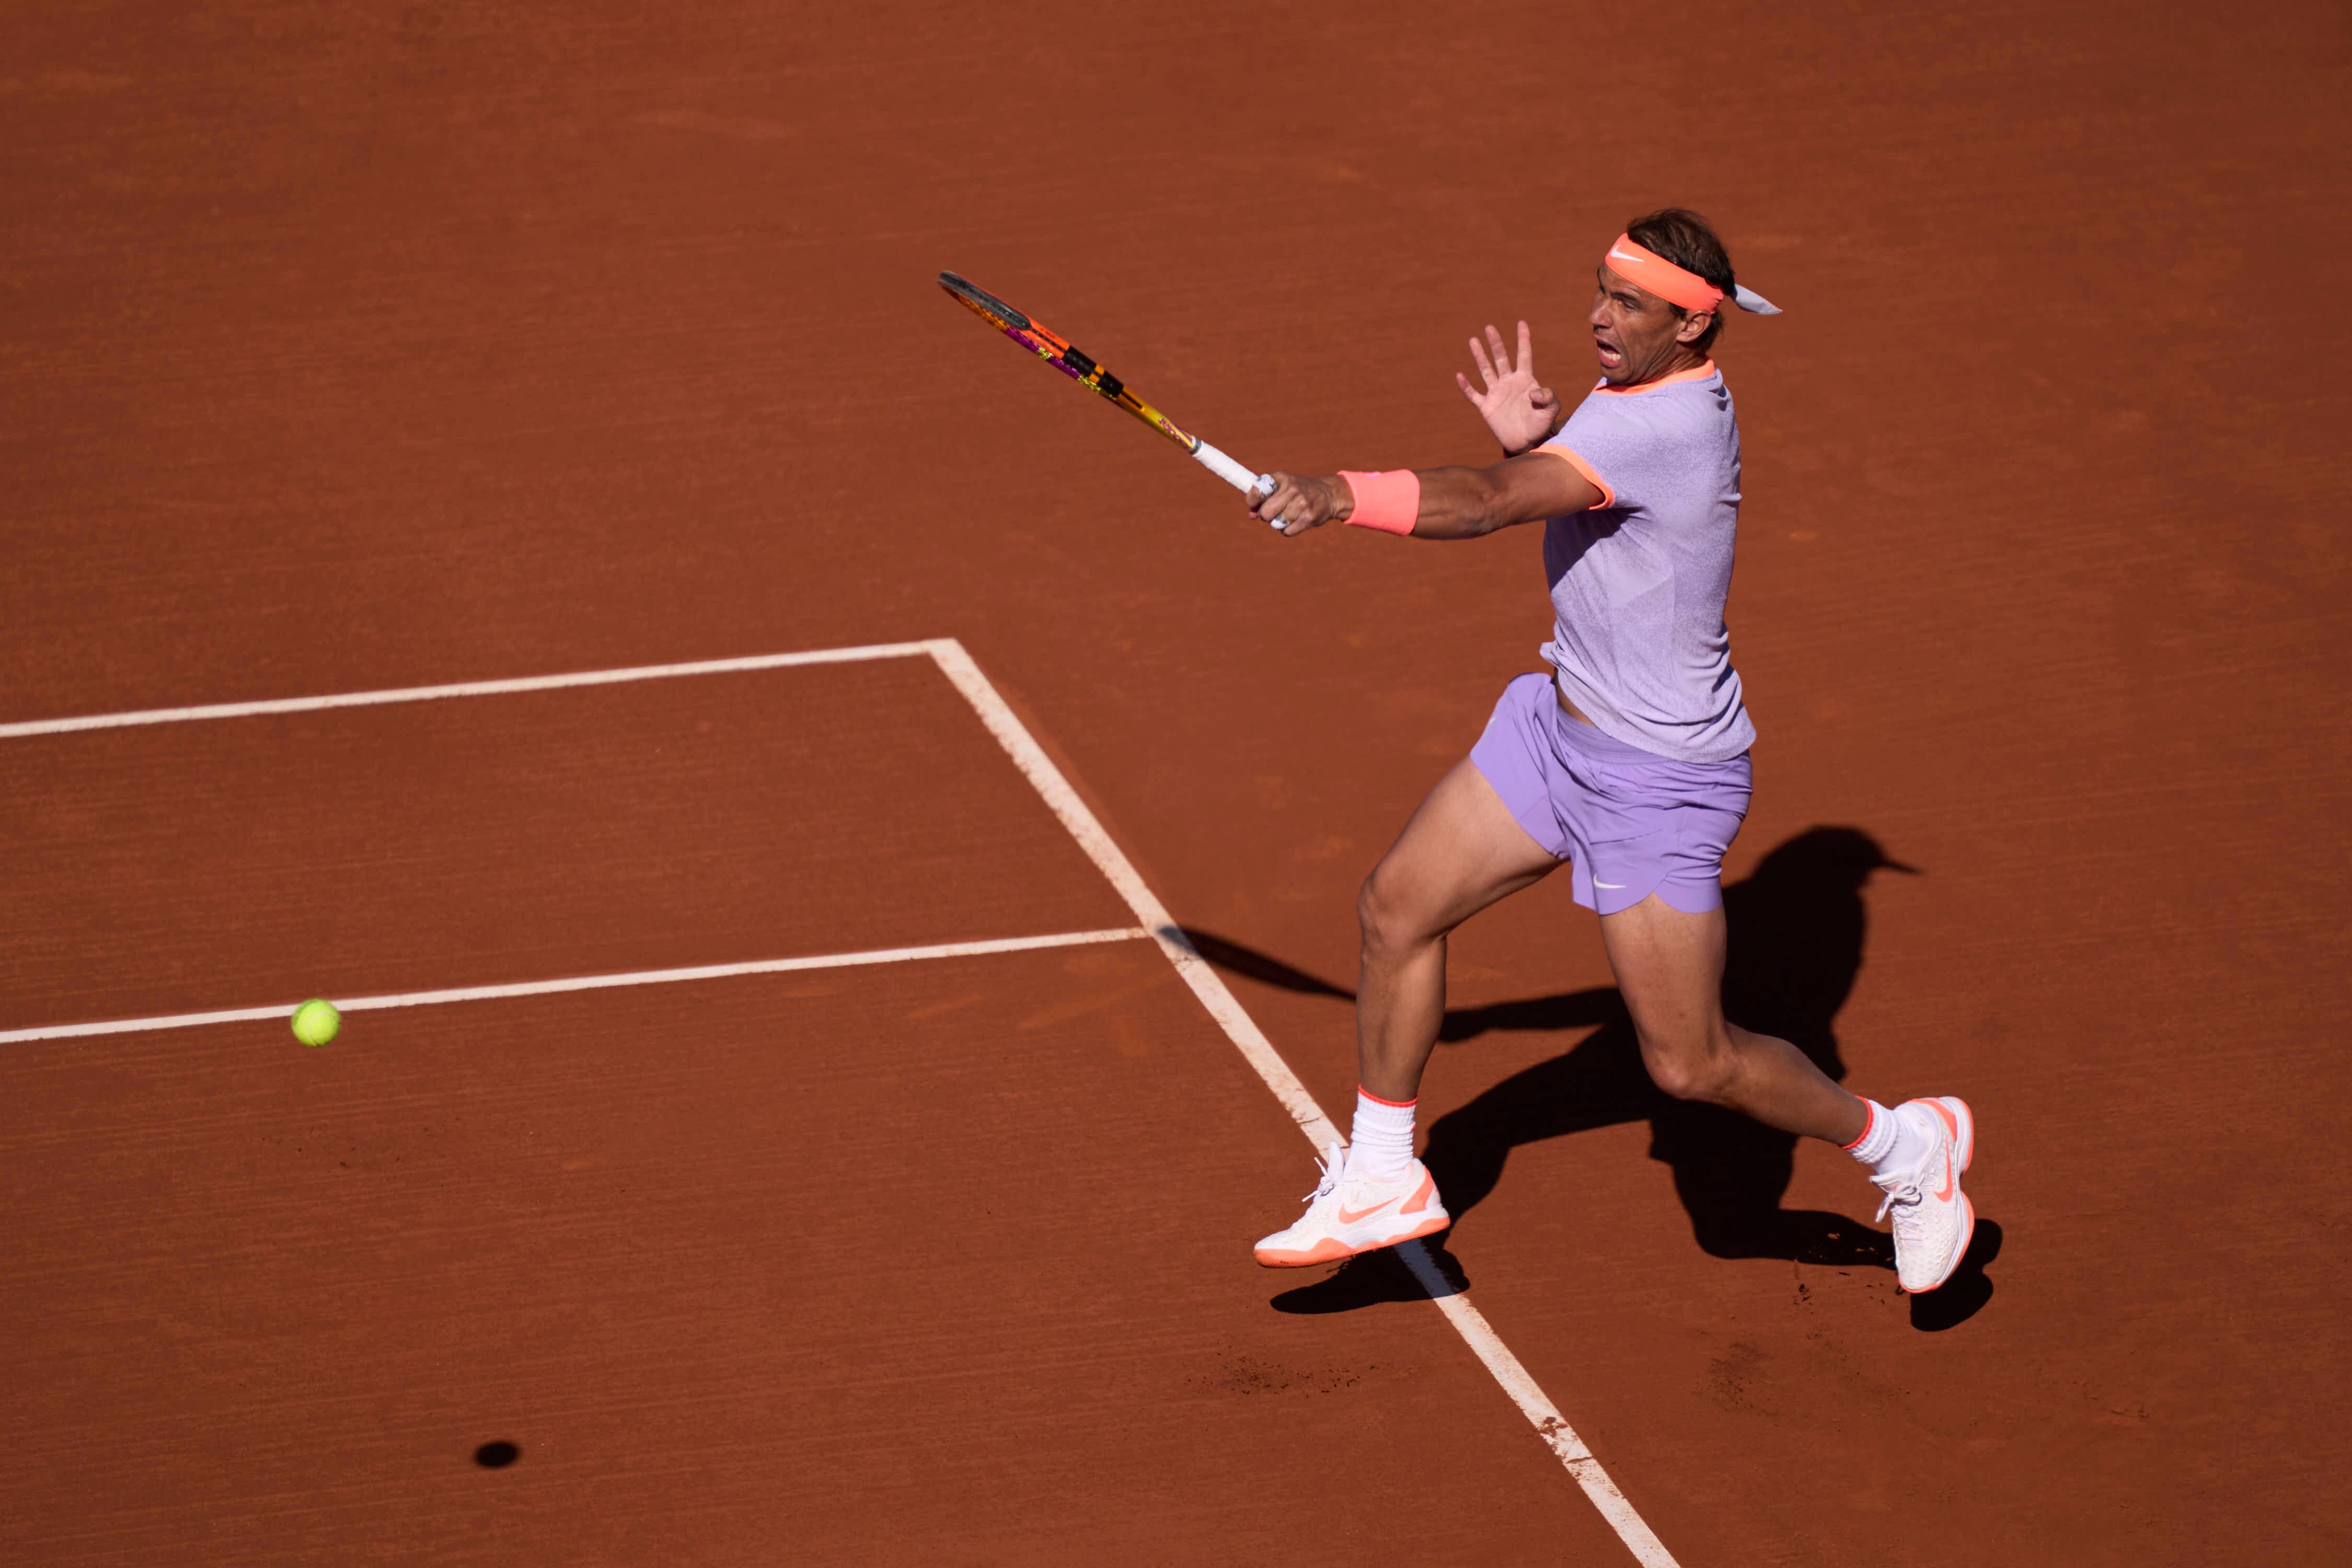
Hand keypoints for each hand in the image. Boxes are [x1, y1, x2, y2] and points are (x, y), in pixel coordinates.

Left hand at [1246, 471, 1350, 536]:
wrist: (1328, 494)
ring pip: (1276, 524)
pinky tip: (1296, 521)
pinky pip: (1287, 532)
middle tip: (1275, 511)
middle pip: (1265, 513)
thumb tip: (1252, 515)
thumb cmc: (1298, 491)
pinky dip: (1288, 530)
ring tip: (1289, 514)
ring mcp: (1301, 504)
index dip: (1252, 500)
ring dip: (1279, 523)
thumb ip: (1263, 498)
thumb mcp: (1281, 486)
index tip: (1255, 503)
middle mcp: (1292, 489)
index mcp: (1281, 478)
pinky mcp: (1309, 517)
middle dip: (1266, 516)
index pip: (1258, 491)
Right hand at [1456, 321, 1558, 455]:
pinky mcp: (1486, 406)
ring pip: (1486, 370)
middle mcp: (1509, 382)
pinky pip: (1474, 394)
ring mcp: (1496, 393)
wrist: (1527, 442)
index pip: (1524, 355)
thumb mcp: (1551, 410)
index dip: (1523, 339)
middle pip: (1501, 358)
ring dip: (1480, 356)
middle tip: (1490, 328)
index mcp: (1525, 380)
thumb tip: (1533, 392)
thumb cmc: (1540, 424)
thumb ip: (1548, 398)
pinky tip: (1460, 376)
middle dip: (1496, 343)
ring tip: (1473, 340)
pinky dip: (1466, 386)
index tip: (1521, 323)